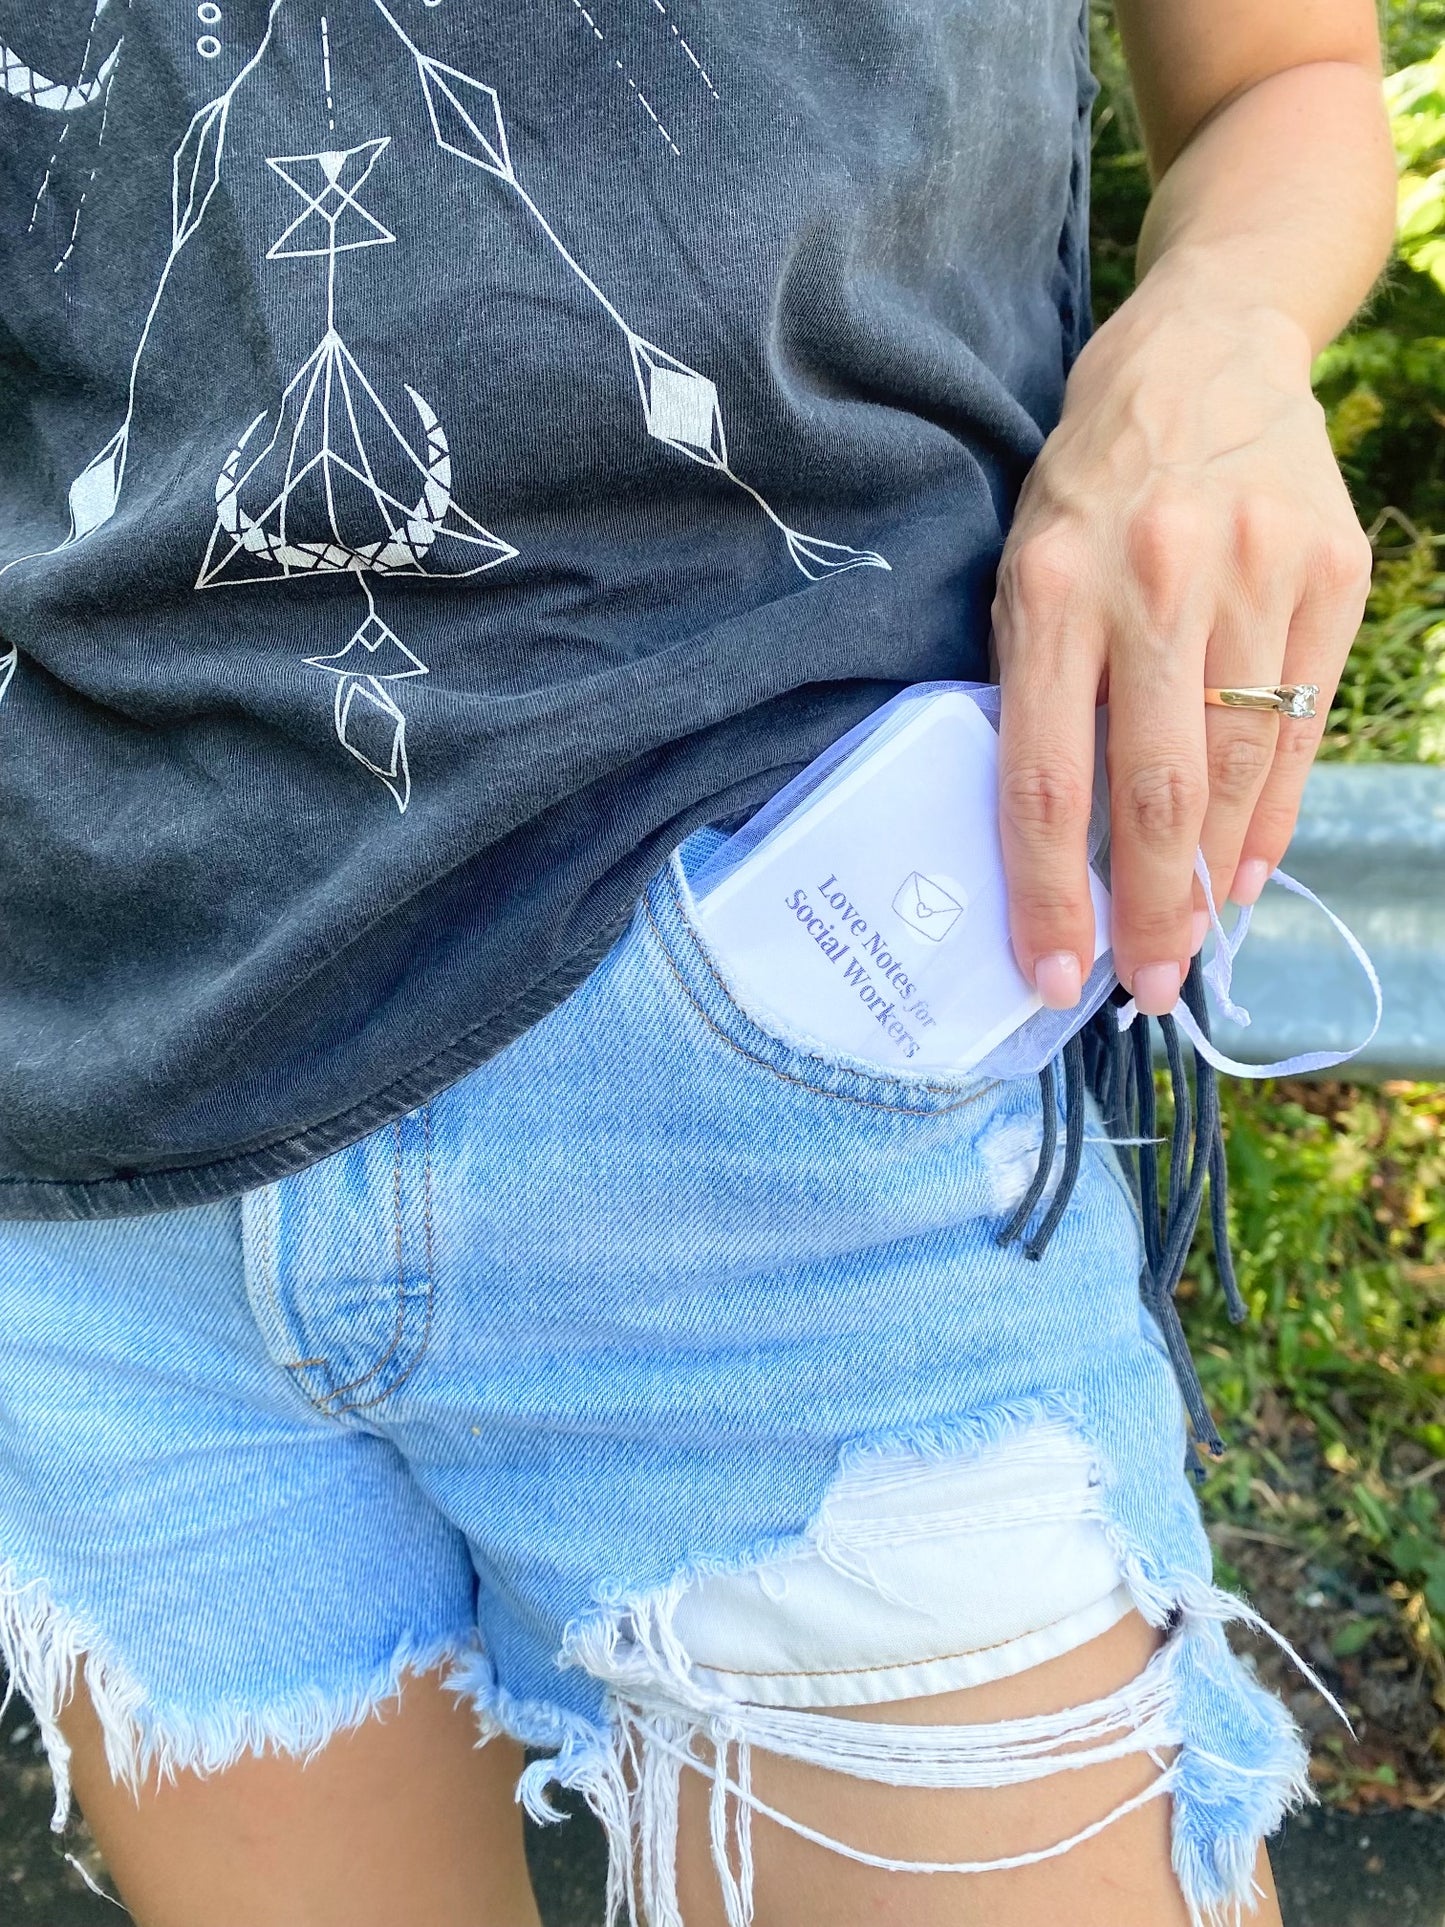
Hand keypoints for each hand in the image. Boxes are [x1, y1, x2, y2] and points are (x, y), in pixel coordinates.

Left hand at [992, 263, 1372, 1015]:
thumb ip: (1037, 694)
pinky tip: (1249, 869)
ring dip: (1214, 875)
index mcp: (1052, 587)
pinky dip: (1275, 814)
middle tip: (1144, 985)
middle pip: (1155, 789)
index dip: (1047, 893)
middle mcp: (1156, 580)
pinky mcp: (1332, 572)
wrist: (1206, 351)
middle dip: (1149, 908)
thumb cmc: (1091, 484)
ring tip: (1193, 937)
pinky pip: (1304, 728)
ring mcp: (1258, 573)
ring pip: (1241, 768)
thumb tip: (1065, 846)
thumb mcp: (1025, 570)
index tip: (1051, 975)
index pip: (1043, 776)